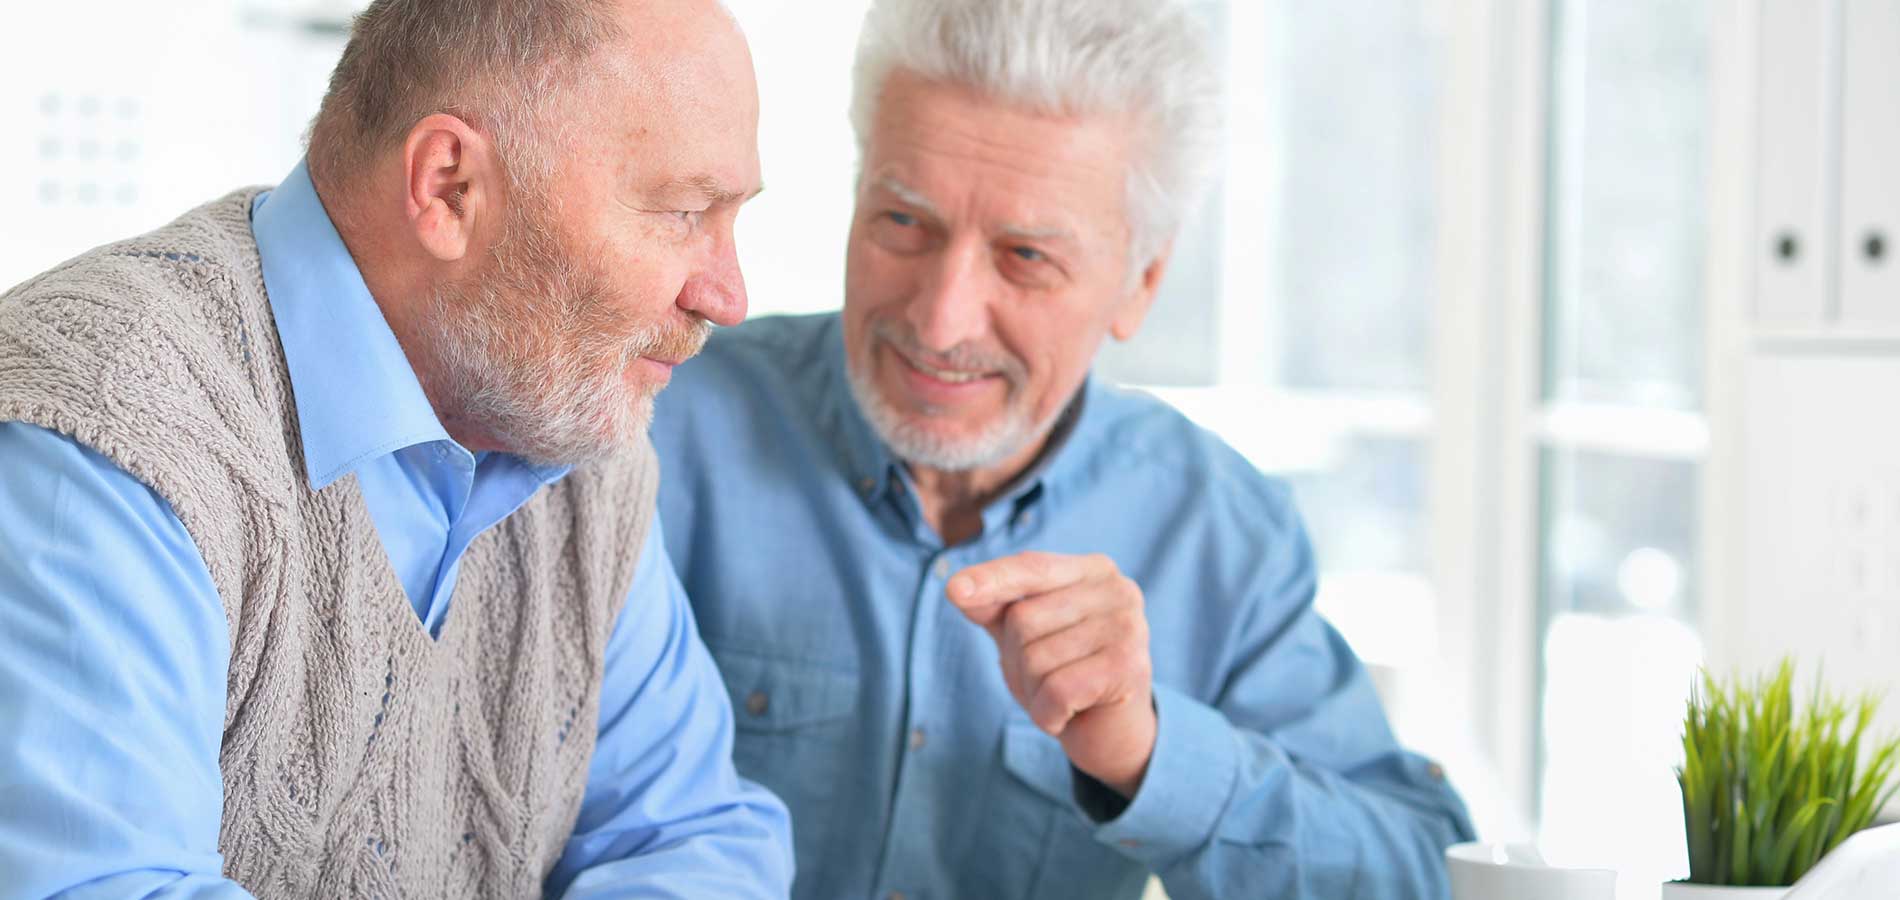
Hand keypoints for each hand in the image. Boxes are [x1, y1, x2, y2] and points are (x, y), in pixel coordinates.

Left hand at [947, 551, 1156, 796]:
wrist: (1112, 732)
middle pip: (1023, 619)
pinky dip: (1048, 714)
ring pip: (1036, 658)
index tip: (954, 591)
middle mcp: (1117, 589)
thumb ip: (995, 608)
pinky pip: (1056, 690)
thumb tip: (957, 589)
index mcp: (1093, 570)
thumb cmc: (1065, 672)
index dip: (992, 579)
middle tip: (1046, 680)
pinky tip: (1067, 716)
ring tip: (1061, 698)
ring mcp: (1127, 626)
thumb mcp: (1025, 636)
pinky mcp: (1128, 667)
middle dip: (1017, 661)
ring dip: (1033, 692)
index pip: (1031, 568)